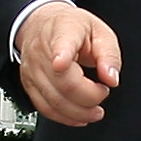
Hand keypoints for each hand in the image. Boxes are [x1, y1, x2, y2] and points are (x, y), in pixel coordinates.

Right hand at [17, 0, 122, 128]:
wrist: (40, 23)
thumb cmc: (72, 27)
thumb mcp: (100, 32)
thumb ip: (109, 55)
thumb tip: (111, 79)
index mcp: (64, 31)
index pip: (60, 44)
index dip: (61, 56)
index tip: (61, 64)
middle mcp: (42, 50)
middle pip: (63, 83)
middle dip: (89, 97)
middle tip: (103, 93)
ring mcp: (33, 69)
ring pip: (54, 100)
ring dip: (79, 112)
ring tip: (95, 110)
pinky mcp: (29, 84)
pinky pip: (44, 108)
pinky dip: (64, 117)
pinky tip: (78, 117)